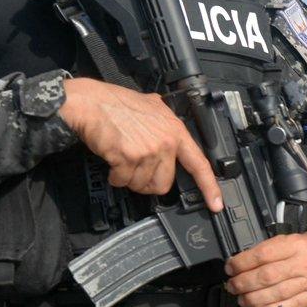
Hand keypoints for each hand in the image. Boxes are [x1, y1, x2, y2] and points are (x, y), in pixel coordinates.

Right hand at [60, 78, 221, 210]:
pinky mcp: (128, 158)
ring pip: (141, 184)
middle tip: (136, 170)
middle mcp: (165, 142)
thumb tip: (171, 131)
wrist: (90, 102)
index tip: (216, 204)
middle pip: (163, 184)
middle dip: (147, 182)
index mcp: (176, 131)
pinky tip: (111, 161)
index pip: (199, 164)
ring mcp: (148, 151)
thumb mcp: (152, 106)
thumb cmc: (116, 103)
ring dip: (128, 179)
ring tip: (121, 159)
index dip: (209, 187)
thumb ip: (165, 123)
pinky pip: (123, 181)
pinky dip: (115, 177)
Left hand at [225, 226, 306, 306]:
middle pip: (267, 276)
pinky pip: (292, 305)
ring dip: (254, 299)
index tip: (230, 267)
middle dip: (244, 283)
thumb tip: (243, 264)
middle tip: (232, 286)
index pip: (263, 254)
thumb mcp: (291, 239)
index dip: (242, 262)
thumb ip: (270, 250)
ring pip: (278, 293)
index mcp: (295, 245)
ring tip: (242, 299)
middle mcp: (303, 263)